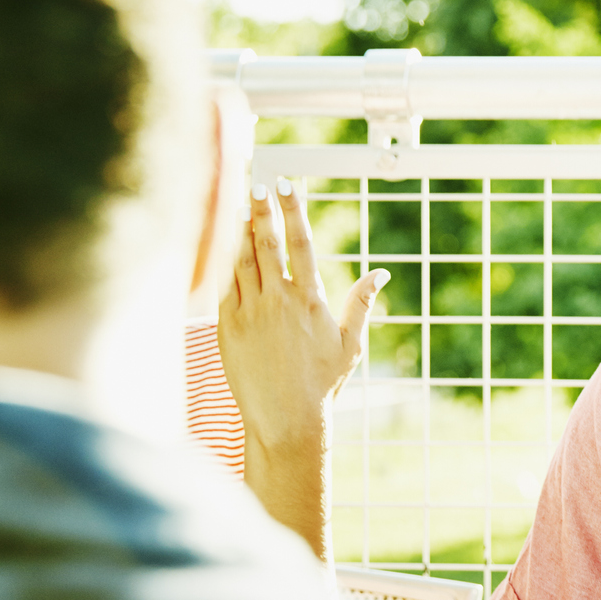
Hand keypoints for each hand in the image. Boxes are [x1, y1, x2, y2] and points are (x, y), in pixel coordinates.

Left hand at [217, 177, 387, 451]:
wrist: (285, 418)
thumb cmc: (322, 384)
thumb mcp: (350, 343)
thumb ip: (362, 304)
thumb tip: (381, 273)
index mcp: (309, 300)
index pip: (301, 242)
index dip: (294, 210)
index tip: (287, 185)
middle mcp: (278, 301)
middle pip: (266, 241)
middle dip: (261, 207)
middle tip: (257, 181)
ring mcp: (249, 312)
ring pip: (239, 258)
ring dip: (237, 228)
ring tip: (236, 202)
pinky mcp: (226, 327)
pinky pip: (221, 284)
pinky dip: (220, 260)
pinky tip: (219, 242)